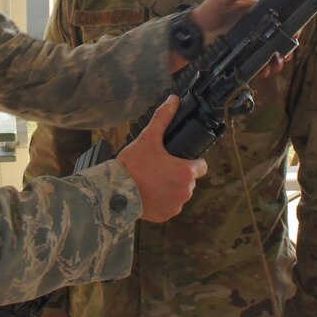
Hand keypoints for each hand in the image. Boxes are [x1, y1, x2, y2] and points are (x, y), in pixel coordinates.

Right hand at [116, 95, 207, 222]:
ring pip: (179, 193)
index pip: (201, 166)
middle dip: (177, 174)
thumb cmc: (132, 166)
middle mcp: (185, 191)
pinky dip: (161, 201)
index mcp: (186, 172)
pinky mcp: (166, 216)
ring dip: (170, 188)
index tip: (177, 159)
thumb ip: (163, 118)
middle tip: (159, 168)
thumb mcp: (148, 138)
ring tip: (152, 180)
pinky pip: (169, 206)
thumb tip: (173, 100)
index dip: (191, 161)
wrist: (114, 193)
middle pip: (189, 179)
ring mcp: (176, 206)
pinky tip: (148, 193)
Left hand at [188, 0, 291, 78]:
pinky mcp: (244, 54)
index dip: (290, 25)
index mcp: (255, 12)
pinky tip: (263, 73)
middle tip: (286, 55)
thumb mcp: (218, 0)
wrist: (194, 33)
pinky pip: (257, 61)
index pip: (278, 16)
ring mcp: (251, 41)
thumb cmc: (208, 11)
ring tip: (276, 66)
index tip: (295, 34)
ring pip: (270, 51)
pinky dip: (263, 68)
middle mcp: (257, 27)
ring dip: (276, 60)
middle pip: (278, 36)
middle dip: (285, 46)